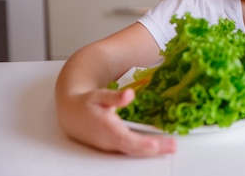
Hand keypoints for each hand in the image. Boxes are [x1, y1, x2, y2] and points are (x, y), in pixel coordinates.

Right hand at [56, 87, 175, 155]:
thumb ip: (114, 97)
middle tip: (173, 146)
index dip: (141, 143)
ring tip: (171, 146)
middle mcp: (109, 141)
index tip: (155, 144)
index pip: (125, 139)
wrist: (71, 115)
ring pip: (134, 151)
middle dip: (155, 148)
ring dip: (153, 150)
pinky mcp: (114, 146)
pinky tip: (159, 146)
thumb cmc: (85, 104)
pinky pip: (131, 150)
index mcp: (106, 128)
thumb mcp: (99, 95)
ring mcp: (111, 146)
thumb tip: (130, 94)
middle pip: (134, 148)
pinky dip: (146, 149)